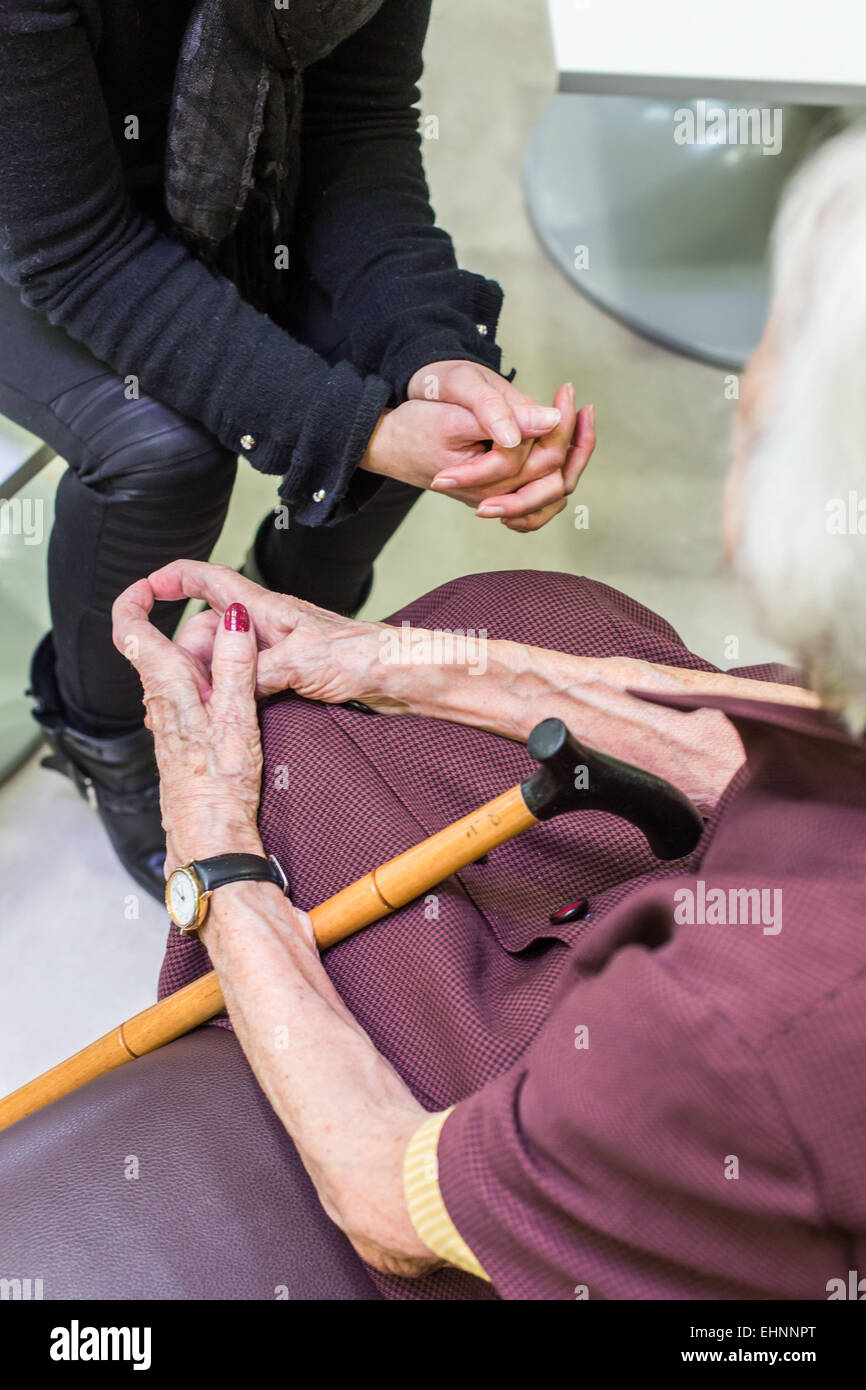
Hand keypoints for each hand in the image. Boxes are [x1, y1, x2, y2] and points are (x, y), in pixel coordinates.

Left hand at [112, 578, 264, 869]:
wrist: (211, 837)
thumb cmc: (220, 786)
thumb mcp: (236, 716)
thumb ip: (234, 663)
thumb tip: (232, 617)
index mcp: (166, 685)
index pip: (131, 627)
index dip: (136, 597)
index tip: (156, 583)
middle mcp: (160, 699)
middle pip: (169, 643)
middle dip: (204, 631)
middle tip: (242, 636)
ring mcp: (171, 718)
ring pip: (184, 668)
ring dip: (213, 659)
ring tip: (251, 669)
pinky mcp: (183, 735)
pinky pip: (195, 693)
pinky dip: (216, 683)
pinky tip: (243, 699)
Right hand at [147, 560, 385, 705]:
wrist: (401, 676)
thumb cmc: (363, 656)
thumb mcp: (300, 662)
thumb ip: (254, 671)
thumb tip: (221, 685)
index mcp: (266, 609)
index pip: (207, 580)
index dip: (172, 579)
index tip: (143, 590)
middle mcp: (268, 626)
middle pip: (209, 630)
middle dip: (185, 653)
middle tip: (170, 685)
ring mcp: (279, 651)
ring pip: (226, 659)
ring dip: (206, 678)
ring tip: (188, 706)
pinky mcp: (292, 675)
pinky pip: (247, 681)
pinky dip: (230, 694)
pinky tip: (222, 714)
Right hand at [407, 362, 596, 530]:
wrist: (385, 445)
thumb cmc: (414, 429)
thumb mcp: (456, 416)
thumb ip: (502, 418)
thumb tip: (551, 418)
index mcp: (489, 482)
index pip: (543, 456)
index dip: (560, 422)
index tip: (565, 388)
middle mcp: (496, 498)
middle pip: (553, 473)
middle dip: (571, 435)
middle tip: (570, 396)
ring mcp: (497, 498)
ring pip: (550, 485)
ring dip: (569, 452)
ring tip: (578, 415)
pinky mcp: (496, 491)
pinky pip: (536, 490)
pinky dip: (552, 469)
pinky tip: (559, 439)